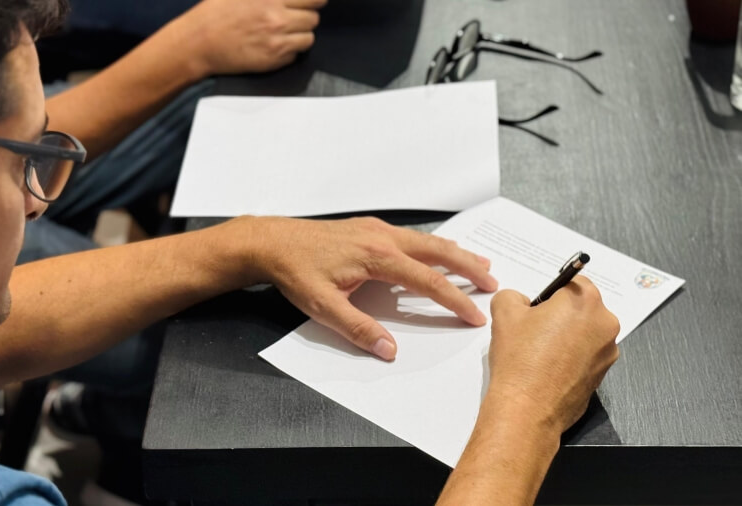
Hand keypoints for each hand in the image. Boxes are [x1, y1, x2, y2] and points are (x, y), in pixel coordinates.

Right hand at [179, 0, 326, 75]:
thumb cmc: (215, 13)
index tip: (312, 2)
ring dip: (300, 35)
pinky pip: (296, 55)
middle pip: (314, 18)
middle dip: (306, 16)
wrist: (199, 42)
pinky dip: (290, 51)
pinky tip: (274, 45)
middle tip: (292, 17)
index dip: (315, 0)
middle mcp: (277, 18)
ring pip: (309, 38)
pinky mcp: (273, 60)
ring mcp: (277, 41)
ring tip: (283, 33)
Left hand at [247, 216, 497, 359]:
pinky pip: (411, 237)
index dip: (454, 300)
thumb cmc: (296, 270)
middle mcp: (382, 237)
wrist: (272, 243)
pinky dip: (433, 246)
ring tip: (478, 264)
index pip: (427, 281)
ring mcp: (376, 230)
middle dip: (468, 268)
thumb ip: (357, 328)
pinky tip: (437, 251)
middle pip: (438, 252)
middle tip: (492, 282)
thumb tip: (387, 349)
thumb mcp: (322, 306)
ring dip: (454, 253)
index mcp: (377, 256)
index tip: (474, 314)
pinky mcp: (368, 228)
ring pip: (427, 241)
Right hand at [486, 276, 620, 432]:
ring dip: (566, 337)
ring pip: (584, 333)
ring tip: (538, 352)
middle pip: (581, 308)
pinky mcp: (602, 375)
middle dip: (559, 315)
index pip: (572, 282)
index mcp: (585, 301)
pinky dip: (570, 358)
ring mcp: (607, 352)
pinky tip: (547, 368)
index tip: (538, 306)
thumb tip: (521, 302)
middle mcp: (604, 324)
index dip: (551, 293)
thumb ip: (513, 296)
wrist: (527, 409)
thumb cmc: (520, 361)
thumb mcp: (504, 312)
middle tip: (533, 329)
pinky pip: (585, 356)